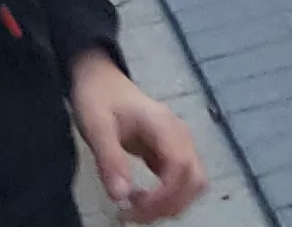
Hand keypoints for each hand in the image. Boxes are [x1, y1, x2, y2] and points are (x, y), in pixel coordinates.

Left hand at [66, 51, 207, 220]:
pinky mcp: (172, 152)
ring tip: (135, 207)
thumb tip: (120, 197)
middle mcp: (179, 135)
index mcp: (164, 125)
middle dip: (167, 205)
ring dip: (169, 204)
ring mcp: (179, 143)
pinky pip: (181, 180)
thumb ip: (110, 160)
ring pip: (193, 183)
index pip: (181, 168)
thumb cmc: (98, 98)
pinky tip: (141, 199)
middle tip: (131, 213)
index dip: (163, 195)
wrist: (101, 78)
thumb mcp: (97, 127)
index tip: (133, 206)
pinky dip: (166, 197)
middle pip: (194, 180)